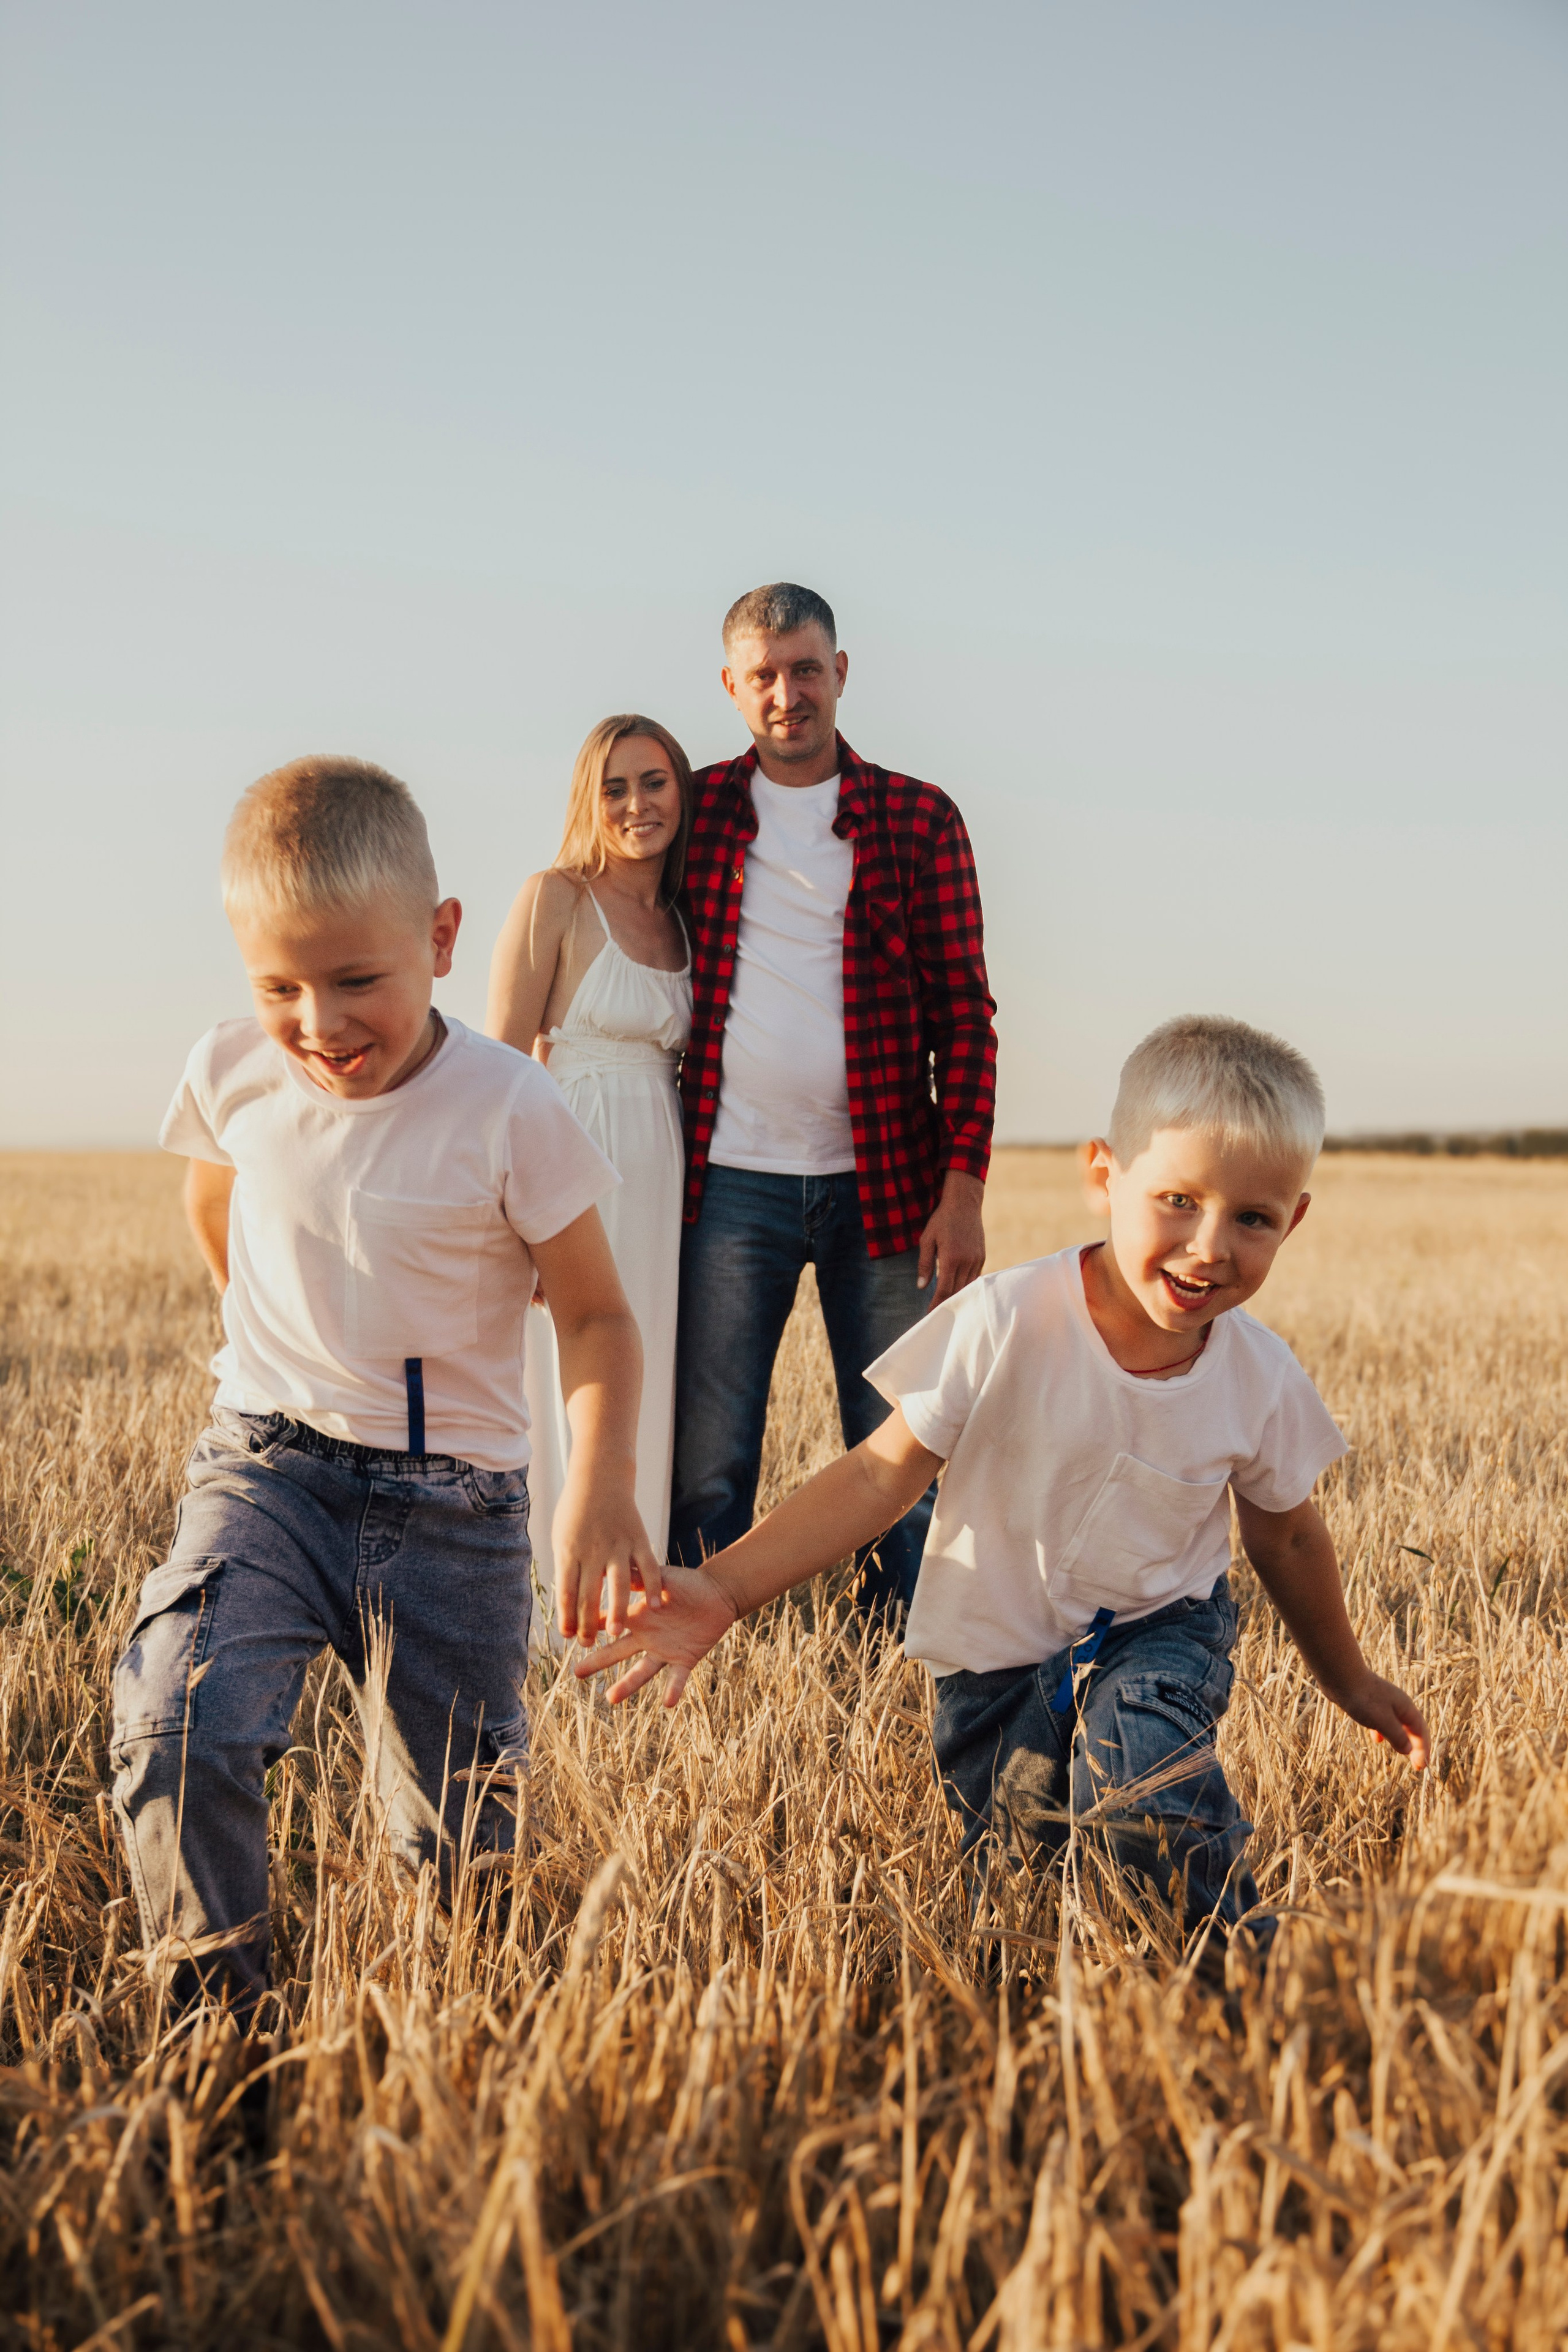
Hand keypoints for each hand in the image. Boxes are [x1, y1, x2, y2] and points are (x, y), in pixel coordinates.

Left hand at [553, 1474, 663, 1641]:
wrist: (600, 1476)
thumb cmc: (576, 1510)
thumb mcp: (562, 1536)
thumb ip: (566, 1567)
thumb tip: (566, 1602)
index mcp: (569, 1551)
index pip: (566, 1591)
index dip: (566, 1616)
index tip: (567, 1636)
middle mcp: (593, 1550)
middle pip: (589, 1593)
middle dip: (587, 1622)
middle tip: (587, 1645)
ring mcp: (617, 1545)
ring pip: (618, 1584)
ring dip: (616, 1610)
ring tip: (616, 1632)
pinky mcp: (638, 1539)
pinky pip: (647, 1567)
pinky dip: (651, 1587)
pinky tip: (653, 1606)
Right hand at [573, 1564, 739, 1705]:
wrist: (717, 1594)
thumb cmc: (688, 1582)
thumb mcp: (663, 1576)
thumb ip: (642, 1578)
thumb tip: (617, 1567)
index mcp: (639, 1616)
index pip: (609, 1623)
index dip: (590, 1626)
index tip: (569, 1632)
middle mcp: (646, 1637)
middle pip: (617, 1652)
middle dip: (597, 1661)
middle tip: (576, 1673)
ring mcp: (664, 1651)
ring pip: (642, 1671)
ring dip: (627, 1685)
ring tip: (610, 1699)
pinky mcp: (685, 1660)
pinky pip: (677, 1678)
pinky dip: (673, 1690)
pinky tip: (667, 1703)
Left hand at [917, 1170, 985, 1304]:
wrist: (964, 1203)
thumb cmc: (942, 1220)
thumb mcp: (927, 1239)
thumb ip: (925, 1264)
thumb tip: (922, 1286)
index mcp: (951, 1259)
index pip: (944, 1290)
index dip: (937, 1304)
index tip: (930, 1315)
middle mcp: (967, 1262)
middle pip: (957, 1291)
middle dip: (947, 1304)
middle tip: (937, 1315)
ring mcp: (977, 1260)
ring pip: (967, 1286)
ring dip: (958, 1297)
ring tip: (948, 1306)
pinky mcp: (982, 1257)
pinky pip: (974, 1278)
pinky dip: (966, 1286)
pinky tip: (958, 1289)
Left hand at [1337, 1671, 1429, 1769]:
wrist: (1340, 1675)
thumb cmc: (1363, 1698)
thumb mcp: (1382, 1721)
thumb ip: (1397, 1736)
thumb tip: (1409, 1750)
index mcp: (1405, 1708)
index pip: (1420, 1732)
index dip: (1423, 1750)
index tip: (1422, 1767)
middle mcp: (1398, 1704)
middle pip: (1412, 1728)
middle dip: (1416, 1747)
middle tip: (1418, 1765)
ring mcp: (1384, 1702)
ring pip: (1397, 1724)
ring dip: (1401, 1739)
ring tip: (1402, 1753)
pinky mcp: (1369, 1703)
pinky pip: (1382, 1721)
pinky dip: (1383, 1732)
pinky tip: (1376, 1740)